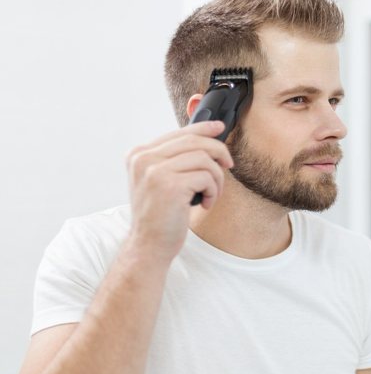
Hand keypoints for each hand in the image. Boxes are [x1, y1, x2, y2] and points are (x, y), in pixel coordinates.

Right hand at [125, 121, 233, 261]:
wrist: (149, 246)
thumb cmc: (160, 215)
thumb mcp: (161, 181)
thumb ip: (175, 158)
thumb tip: (209, 136)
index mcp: (139, 154)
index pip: (178, 133)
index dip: (203, 127)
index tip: (219, 127)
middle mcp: (143, 158)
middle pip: (194, 141)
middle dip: (218, 151)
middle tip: (228, 165)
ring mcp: (154, 171)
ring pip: (204, 158)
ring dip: (216, 178)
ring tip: (212, 193)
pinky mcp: (170, 185)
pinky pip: (207, 177)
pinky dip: (213, 191)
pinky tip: (205, 203)